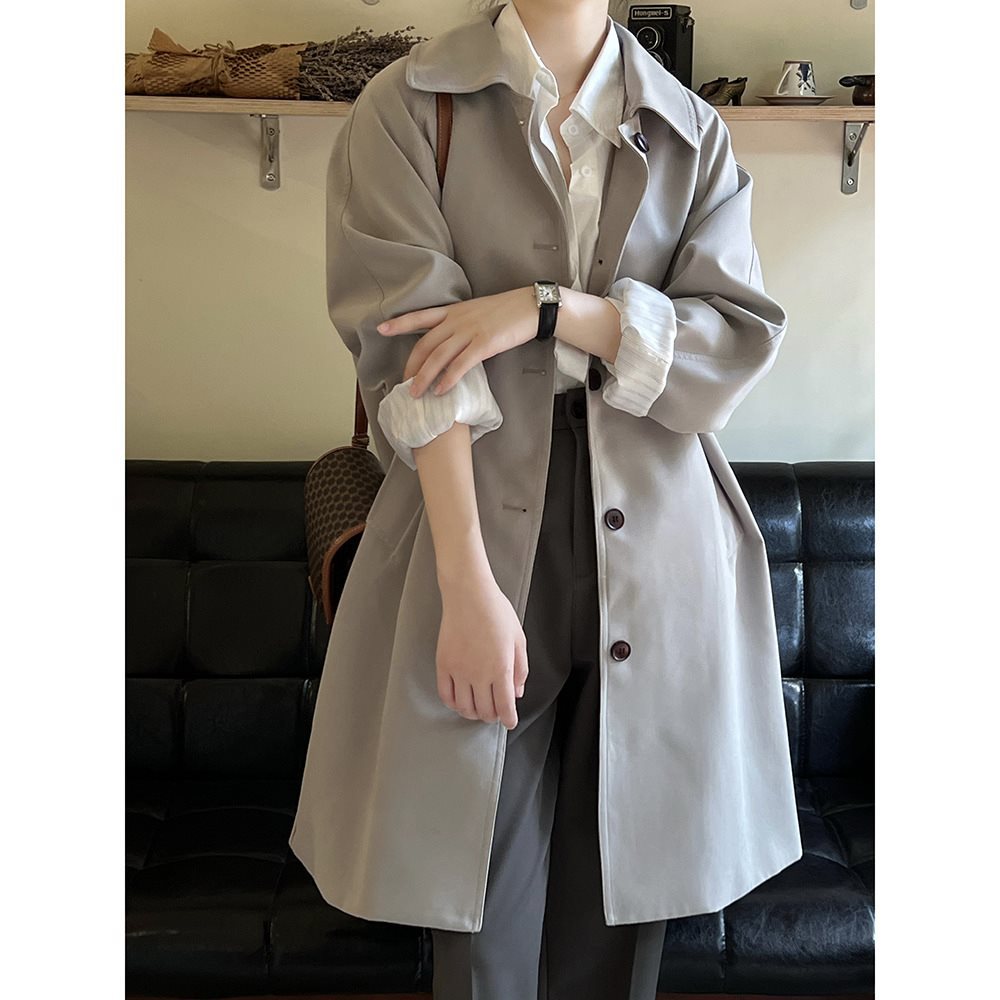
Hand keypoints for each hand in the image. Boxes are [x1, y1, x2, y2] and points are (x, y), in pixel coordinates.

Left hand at [376, 286, 539, 398]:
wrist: (530, 306)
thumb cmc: (506, 311)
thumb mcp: (476, 311)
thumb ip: (460, 322)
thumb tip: (448, 339)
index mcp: (454, 310)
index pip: (420, 316)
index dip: (400, 323)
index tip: (382, 329)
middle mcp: (457, 320)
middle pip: (426, 343)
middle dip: (411, 365)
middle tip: (402, 384)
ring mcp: (470, 331)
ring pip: (439, 356)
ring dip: (425, 377)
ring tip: (416, 394)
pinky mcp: (484, 344)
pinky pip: (461, 364)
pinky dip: (449, 379)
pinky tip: (441, 391)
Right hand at [436, 568, 529, 730]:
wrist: (469, 595)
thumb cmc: (496, 612)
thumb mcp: (518, 639)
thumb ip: (520, 669)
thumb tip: (517, 692)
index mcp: (501, 668)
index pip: (504, 706)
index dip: (508, 719)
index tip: (509, 722)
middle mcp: (479, 674)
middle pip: (485, 711)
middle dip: (492, 716)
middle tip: (496, 712)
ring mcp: (459, 671)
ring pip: (464, 707)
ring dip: (473, 713)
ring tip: (478, 709)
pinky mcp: (443, 664)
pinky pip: (445, 695)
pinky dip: (453, 704)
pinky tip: (460, 701)